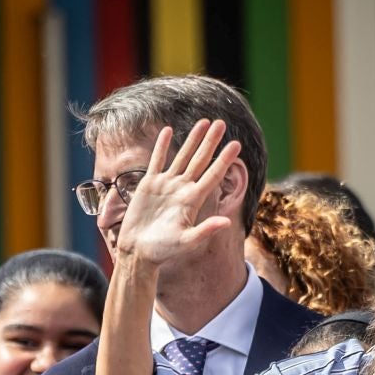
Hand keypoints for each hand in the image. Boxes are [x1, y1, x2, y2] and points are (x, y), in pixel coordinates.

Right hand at [115, 121, 241, 265]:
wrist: (138, 252)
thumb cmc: (163, 251)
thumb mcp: (186, 242)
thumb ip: (205, 231)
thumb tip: (227, 222)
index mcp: (192, 201)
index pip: (213, 175)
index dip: (224, 159)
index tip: (236, 144)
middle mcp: (182, 189)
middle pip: (200, 160)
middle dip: (211, 142)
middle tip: (222, 123)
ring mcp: (166, 185)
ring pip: (182, 156)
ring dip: (192, 139)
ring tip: (203, 122)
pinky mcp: (149, 184)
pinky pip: (157, 160)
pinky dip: (161, 145)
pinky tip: (168, 130)